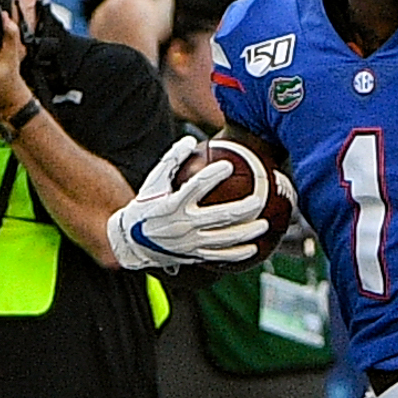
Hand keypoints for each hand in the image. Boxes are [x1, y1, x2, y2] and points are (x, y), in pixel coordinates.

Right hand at [106, 136, 282, 272]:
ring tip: (265, 225)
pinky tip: (254, 249)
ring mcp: (189, 243)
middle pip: (220, 216)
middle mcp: (182, 225)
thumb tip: (190, 140)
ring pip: (224, 239)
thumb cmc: (147, 205)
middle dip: (244, 209)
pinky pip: (219, 256)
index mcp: (172, 204)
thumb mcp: (154, 181)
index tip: (229, 165)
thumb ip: (172, 160)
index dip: (213, 175)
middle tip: (260, 200)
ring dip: (247, 233)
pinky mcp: (193, 256)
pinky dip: (238, 253)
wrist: (132, 242)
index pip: (196, 187)